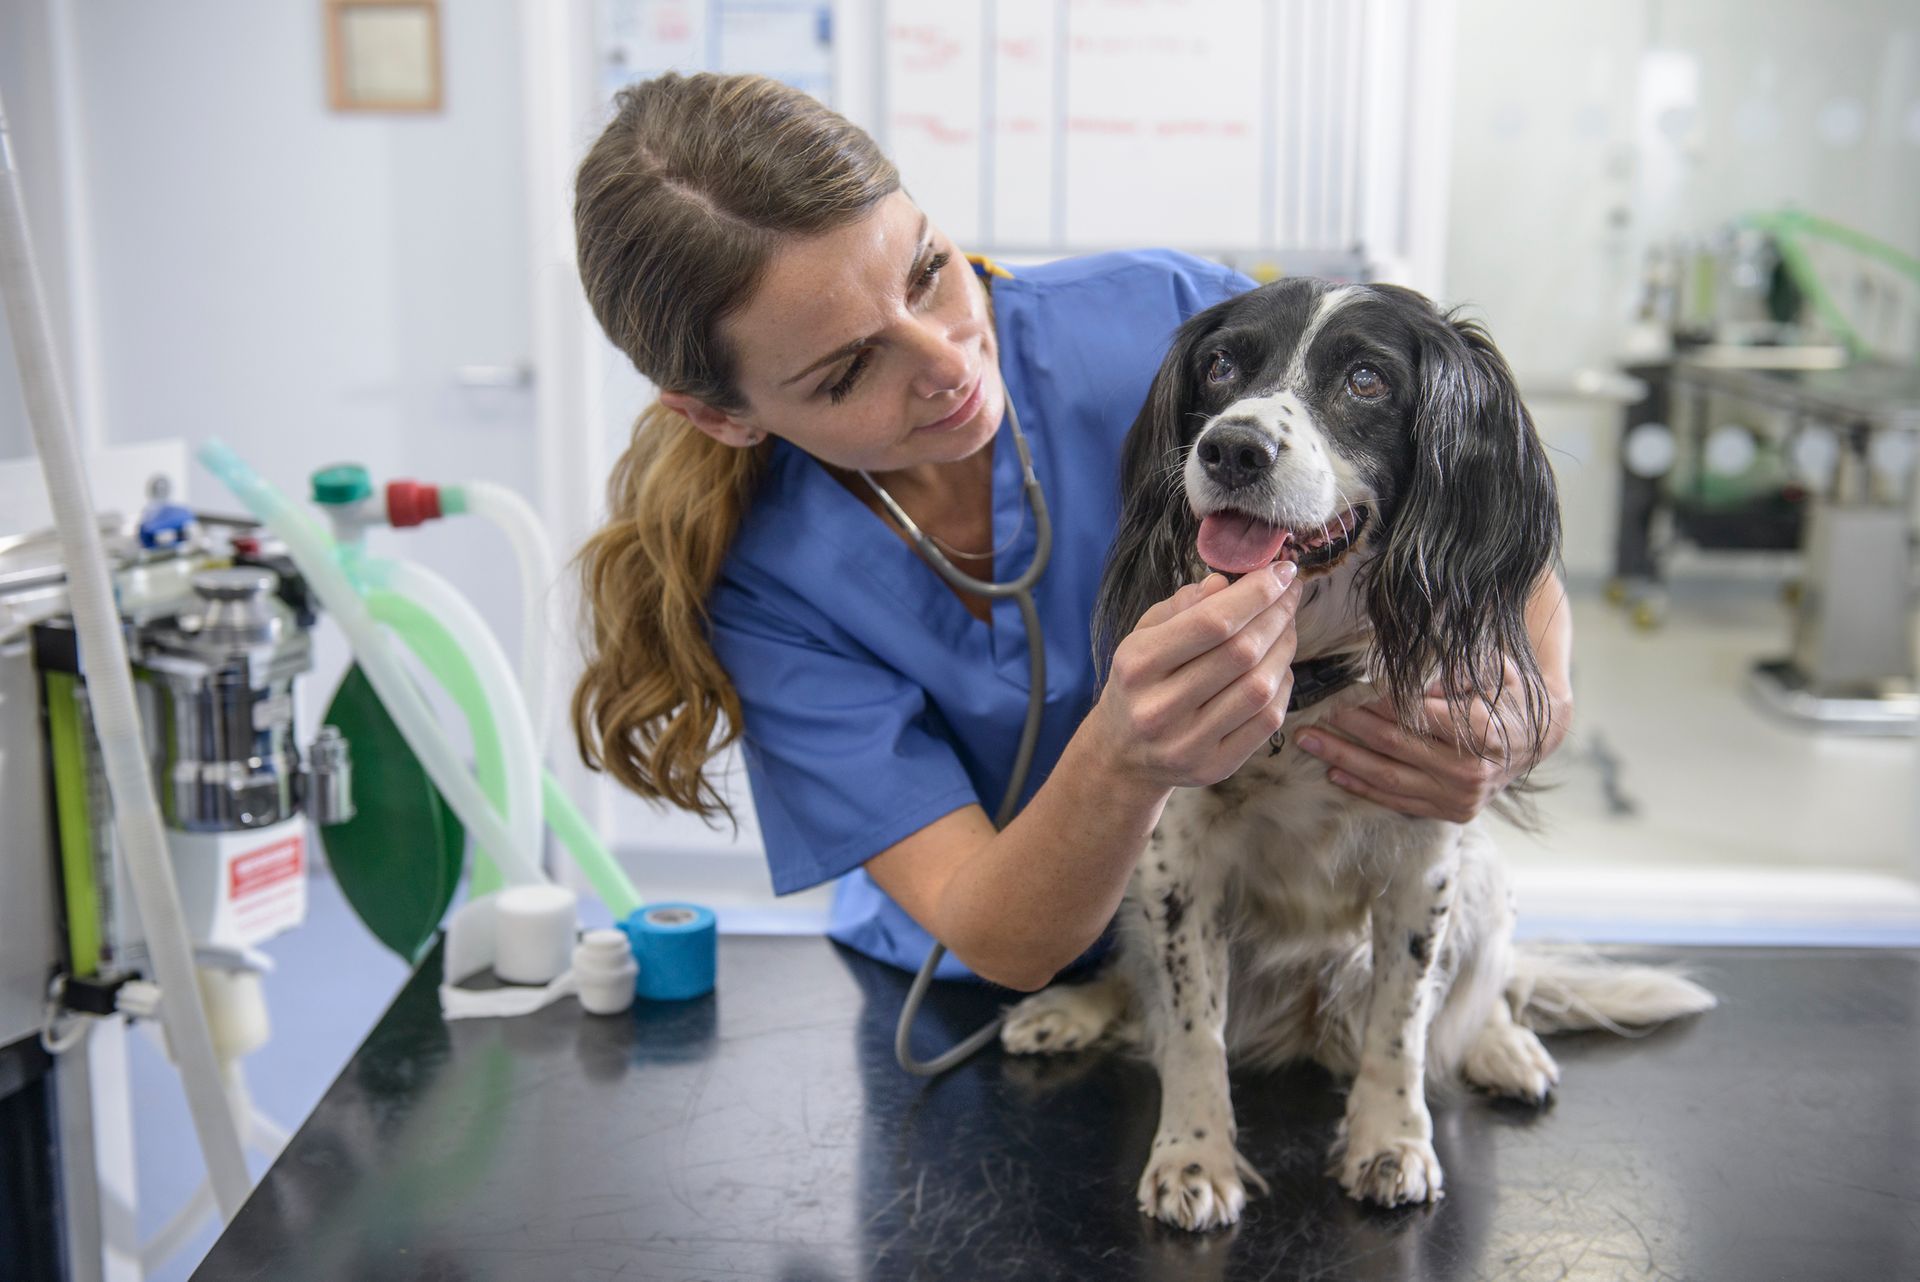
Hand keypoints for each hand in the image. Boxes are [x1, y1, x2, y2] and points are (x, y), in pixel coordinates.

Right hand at [1092, 563, 1303, 790]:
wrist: (1121, 753)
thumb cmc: (1139, 683)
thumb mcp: (1143, 635)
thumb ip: (1183, 606)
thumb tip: (1227, 584)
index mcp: (1139, 664)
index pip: (1212, 622)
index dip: (1257, 593)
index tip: (1283, 571)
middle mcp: (1160, 707)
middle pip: (1242, 653)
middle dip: (1277, 615)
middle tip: (1291, 593)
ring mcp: (1188, 742)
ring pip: (1260, 687)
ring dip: (1285, 648)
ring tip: (1287, 626)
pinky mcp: (1214, 766)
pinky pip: (1267, 720)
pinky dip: (1282, 685)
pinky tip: (1279, 665)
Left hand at [1294, 660, 1572, 822]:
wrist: (1535, 740)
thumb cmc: (1506, 696)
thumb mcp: (1492, 670)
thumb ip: (1454, 672)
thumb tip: (1410, 674)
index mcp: (1483, 732)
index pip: (1416, 716)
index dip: (1377, 703)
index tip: (1345, 691)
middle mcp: (1470, 771)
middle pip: (1396, 747)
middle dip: (1350, 729)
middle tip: (1314, 713)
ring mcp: (1460, 798)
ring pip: (1389, 778)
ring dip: (1344, 759)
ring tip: (1310, 741)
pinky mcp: (1451, 813)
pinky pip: (1398, 802)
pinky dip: (1364, 788)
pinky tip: (1334, 772)